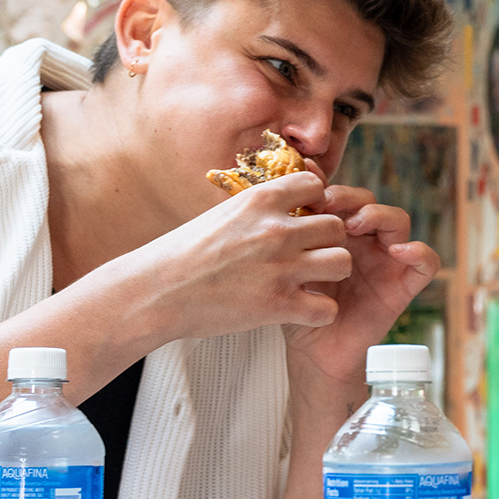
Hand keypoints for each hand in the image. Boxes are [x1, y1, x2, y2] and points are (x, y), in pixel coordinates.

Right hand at [131, 171, 355, 340]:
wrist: (157, 291)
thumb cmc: (183, 253)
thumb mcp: (222, 213)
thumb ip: (258, 208)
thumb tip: (282, 202)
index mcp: (259, 200)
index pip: (315, 185)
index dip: (315, 203)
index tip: (304, 218)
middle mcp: (276, 230)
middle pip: (336, 226)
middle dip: (328, 241)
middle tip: (311, 255)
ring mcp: (280, 268)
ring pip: (342, 262)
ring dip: (331, 273)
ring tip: (312, 281)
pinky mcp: (278, 305)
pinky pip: (327, 309)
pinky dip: (319, 312)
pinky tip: (301, 309)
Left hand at [281, 182, 440, 385]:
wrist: (314, 352)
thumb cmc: (299, 307)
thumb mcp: (290, 266)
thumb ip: (292, 234)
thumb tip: (284, 195)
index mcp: (337, 233)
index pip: (342, 196)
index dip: (331, 188)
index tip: (310, 190)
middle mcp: (365, 242)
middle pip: (370, 202)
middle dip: (351, 197)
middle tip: (328, 204)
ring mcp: (386, 261)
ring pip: (398, 222)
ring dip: (380, 215)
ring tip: (357, 225)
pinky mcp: (404, 285)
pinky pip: (426, 263)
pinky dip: (419, 252)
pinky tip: (398, 252)